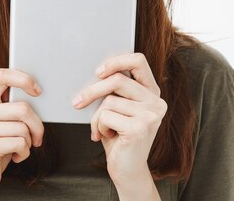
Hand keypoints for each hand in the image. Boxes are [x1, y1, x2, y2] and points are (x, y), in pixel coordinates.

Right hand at [0, 68, 43, 199]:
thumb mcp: (0, 124)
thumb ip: (10, 108)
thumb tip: (36, 94)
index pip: (2, 75)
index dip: (23, 78)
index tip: (38, 91)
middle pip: (22, 108)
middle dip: (37, 125)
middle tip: (37, 136)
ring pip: (23, 128)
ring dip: (29, 142)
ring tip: (21, 148)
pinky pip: (20, 143)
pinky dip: (24, 153)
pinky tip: (16, 157)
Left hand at [72, 53, 166, 188]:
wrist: (128, 171)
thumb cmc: (119, 137)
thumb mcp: (119, 109)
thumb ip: (115, 90)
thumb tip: (94, 72)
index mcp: (152, 93)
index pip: (138, 61)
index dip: (116, 61)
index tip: (98, 72)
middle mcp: (156, 102)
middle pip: (117, 80)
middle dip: (92, 91)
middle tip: (77, 102)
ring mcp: (150, 116)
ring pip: (108, 100)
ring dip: (96, 117)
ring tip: (102, 129)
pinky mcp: (139, 128)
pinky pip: (105, 116)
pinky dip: (98, 126)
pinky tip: (106, 136)